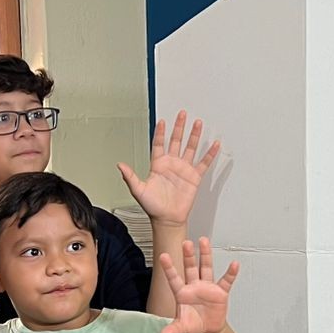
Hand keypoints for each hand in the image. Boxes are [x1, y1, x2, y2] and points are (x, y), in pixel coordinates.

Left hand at [118, 110, 220, 225]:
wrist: (167, 219)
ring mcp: (183, 169)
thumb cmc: (152, 207)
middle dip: (179, 127)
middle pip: (176, 140)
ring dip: (194, 135)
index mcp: (158, 165)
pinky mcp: (194, 177)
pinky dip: (210, 154)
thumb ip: (130, 176)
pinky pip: (204, 163)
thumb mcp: (138, 190)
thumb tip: (119, 165)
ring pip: (190, 147)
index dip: (160, 132)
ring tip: (198, 123)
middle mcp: (171, 164)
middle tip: (182, 114)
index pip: (159, 144)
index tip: (162, 121)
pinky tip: (214, 145)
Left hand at [158, 237, 238, 332]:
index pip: (174, 278)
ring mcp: (207, 287)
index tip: (163, 255)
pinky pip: (226, 281)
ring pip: (206, 268)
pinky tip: (234, 264)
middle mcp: (194, 286)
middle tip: (185, 242)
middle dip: (188, 256)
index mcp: (182, 293)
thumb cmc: (192, 325)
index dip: (169, 268)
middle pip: (190, 268)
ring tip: (204, 241)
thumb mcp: (181, 328)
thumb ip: (172, 329)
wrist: (207, 329)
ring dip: (205, 255)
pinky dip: (231, 273)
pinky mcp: (220, 292)